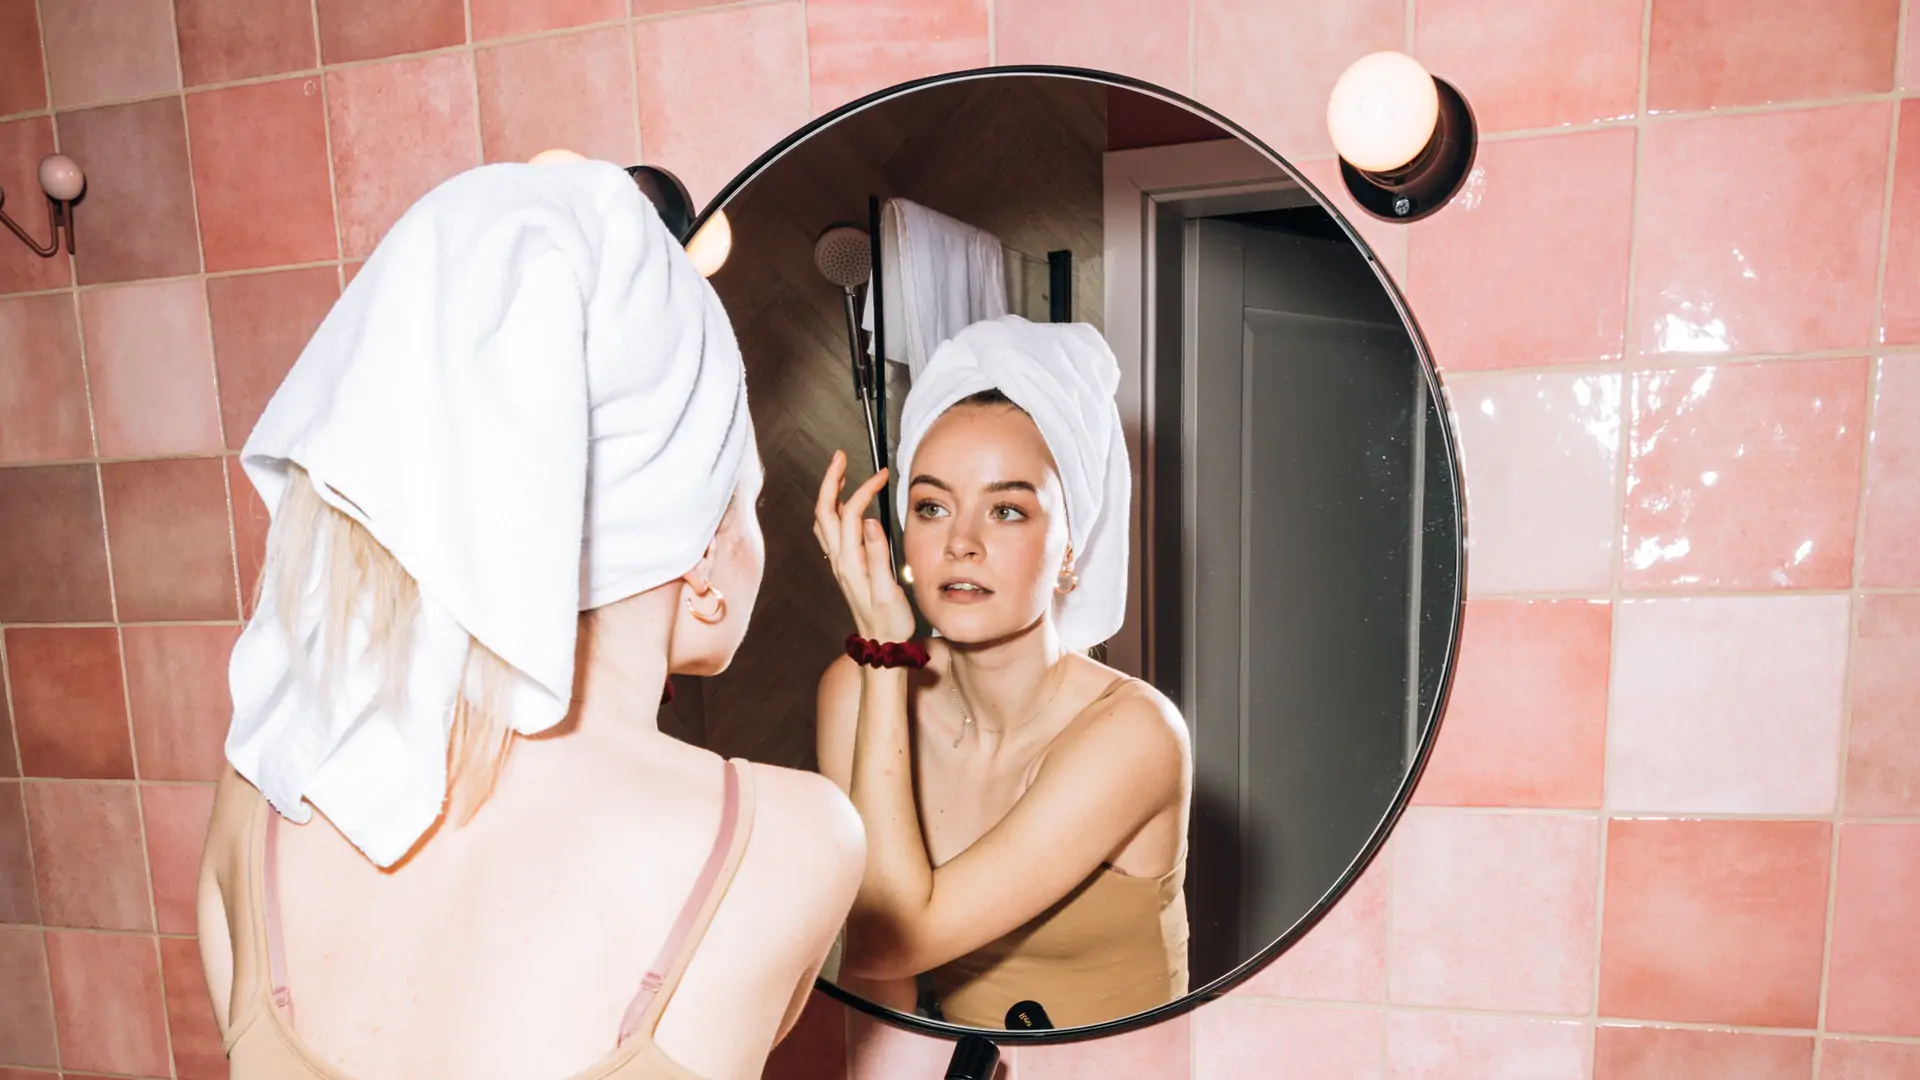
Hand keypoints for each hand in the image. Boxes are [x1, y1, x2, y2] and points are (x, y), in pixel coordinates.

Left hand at [814, 450, 916, 643]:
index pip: (850, 513)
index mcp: (850, 562)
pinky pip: (829, 533)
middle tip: (841, 456)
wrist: (881, 648)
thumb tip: (867, 520)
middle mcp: (839, 560)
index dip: (864, 489)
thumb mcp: (888, 590)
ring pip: (823, 520)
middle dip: (831, 479)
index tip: (883, 475)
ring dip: (829, 493)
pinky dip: (832, 511)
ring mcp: (839, 564)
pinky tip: (843, 508)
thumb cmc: (889, 622)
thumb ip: (878, 554)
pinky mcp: (844, 568)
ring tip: (841, 473)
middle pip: (824, 510)